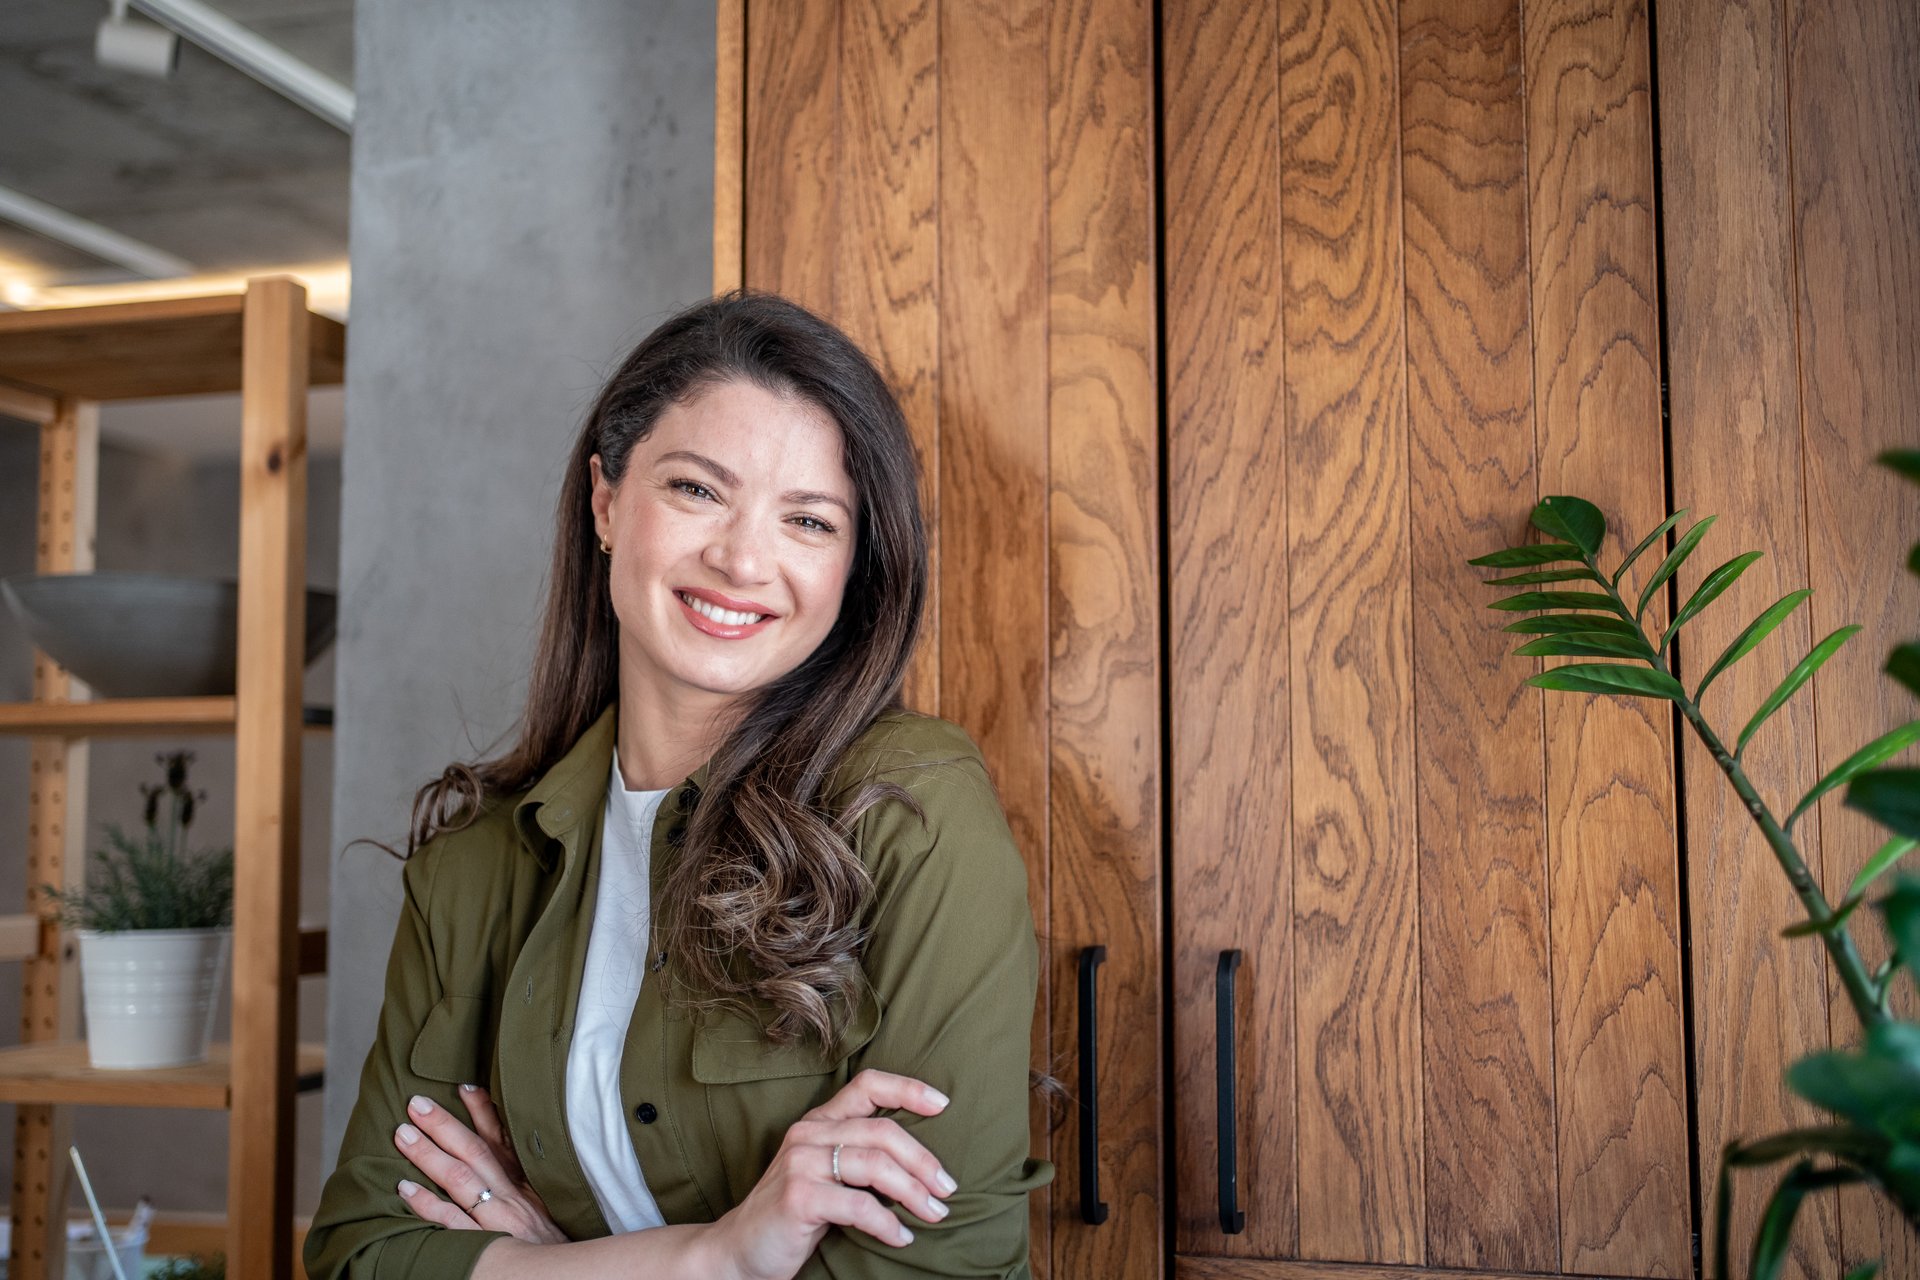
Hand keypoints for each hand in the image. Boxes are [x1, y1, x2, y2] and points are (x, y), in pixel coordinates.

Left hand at [394, 1084, 569, 1244]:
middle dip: (444, 1124)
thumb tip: (498, 1152)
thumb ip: (521, 1180)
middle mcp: (510, 1196)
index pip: (502, 1139)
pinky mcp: (486, 1244)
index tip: (462, 1086)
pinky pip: (452, 1222)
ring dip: (429, 1154)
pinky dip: (428, 1205)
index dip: (483, 1111)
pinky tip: (405, 1190)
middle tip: (415, 1103)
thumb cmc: (549, 1243)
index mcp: (524, 1183)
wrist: (563, 1274)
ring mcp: (496, 1219)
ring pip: (459, 1180)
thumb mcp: (543, 1204)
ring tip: (402, 1134)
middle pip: (474, 1151)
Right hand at [707, 1069, 956, 1279]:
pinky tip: (901, 1237)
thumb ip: (860, 1156)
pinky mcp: (798, 1197)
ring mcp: (800, 1163)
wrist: (740, 1250)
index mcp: (819, 1122)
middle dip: (923, 1160)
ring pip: (875, 1165)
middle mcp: (809, 1134)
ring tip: (935, 1213)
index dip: (908, 1089)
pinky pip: (858, 1205)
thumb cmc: (796, 1213)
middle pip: (882, 1131)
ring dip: (913, 1192)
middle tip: (948, 1188)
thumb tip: (926, 1163)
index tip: (943, 1104)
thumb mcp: (827, 1174)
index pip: (867, 1085)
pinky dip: (887, 1223)